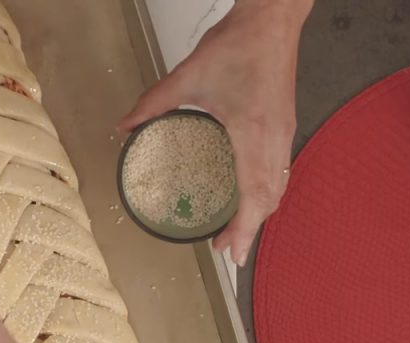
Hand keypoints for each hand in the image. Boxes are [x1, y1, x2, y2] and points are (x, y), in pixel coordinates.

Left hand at [119, 0, 312, 265]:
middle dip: (249, 229)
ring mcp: (284, 133)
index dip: (243, 228)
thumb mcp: (187, 77)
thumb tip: (123, 127)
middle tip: (227, 252)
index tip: (228, 252)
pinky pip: (281, 169)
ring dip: (260, 212)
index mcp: (253, 134)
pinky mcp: (285, 125)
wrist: (273, 20)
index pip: (253, 194)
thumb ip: (152, 105)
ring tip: (238, 232)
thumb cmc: (239, 45)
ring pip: (278, 185)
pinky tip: (254, 197)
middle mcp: (275, 139)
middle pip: (269, 199)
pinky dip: (268, 192)